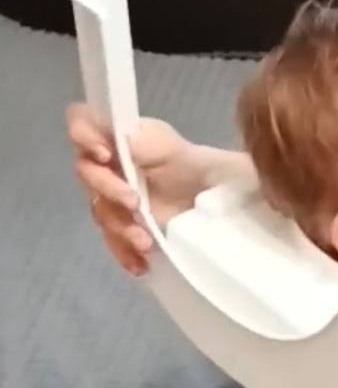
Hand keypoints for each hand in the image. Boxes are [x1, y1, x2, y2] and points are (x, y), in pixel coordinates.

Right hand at [66, 104, 205, 273]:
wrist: (207, 196)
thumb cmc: (186, 162)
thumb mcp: (168, 143)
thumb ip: (144, 139)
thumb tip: (121, 140)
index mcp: (111, 136)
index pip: (80, 123)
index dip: (84, 136)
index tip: (105, 155)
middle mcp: (103, 166)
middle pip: (87, 175)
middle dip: (109, 191)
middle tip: (135, 203)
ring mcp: (109, 197)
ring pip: (100, 212)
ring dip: (120, 227)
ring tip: (145, 241)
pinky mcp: (122, 225)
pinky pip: (113, 241)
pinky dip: (125, 253)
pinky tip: (139, 264)